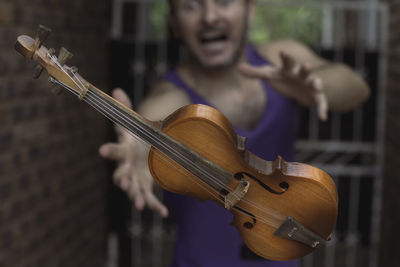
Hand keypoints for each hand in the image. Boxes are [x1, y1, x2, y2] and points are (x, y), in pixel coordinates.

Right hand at [99, 88, 168, 217]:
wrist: (145, 148)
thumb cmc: (137, 135)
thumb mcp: (133, 122)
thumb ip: (126, 108)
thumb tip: (116, 89)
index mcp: (125, 149)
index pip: (115, 149)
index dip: (109, 150)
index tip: (102, 150)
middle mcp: (127, 166)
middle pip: (121, 174)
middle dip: (122, 179)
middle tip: (124, 184)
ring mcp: (135, 178)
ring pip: (133, 190)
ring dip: (135, 197)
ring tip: (138, 205)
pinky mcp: (145, 187)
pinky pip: (149, 198)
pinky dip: (155, 207)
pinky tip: (163, 214)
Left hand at [239, 51, 327, 120]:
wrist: (300, 87)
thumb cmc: (283, 78)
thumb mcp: (270, 75)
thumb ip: (255, 72)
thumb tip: (238, 68)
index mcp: (289, 69)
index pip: (287, 62)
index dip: (285, 57)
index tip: (282, 51)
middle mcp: (301, 75)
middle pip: (304, 71)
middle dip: (305, 69)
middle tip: (306, 65)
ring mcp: (310, 85)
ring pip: (316, 83)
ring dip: (317, 84)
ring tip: (318, 87)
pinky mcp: (316, 96)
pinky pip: (321, 102)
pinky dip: (323, 109)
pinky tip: (324, 118)